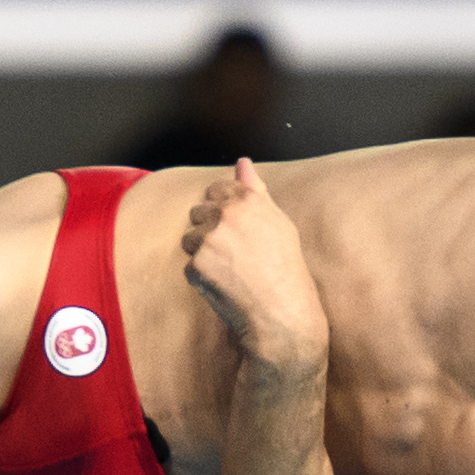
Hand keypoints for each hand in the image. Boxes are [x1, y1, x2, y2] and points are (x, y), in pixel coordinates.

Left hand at [181, 159, 329, 371]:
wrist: (281, 310)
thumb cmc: (285, 268)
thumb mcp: (278, 222)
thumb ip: (255, 190)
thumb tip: (243, 164)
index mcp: (247, 200)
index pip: (216, 189)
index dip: (221, 208)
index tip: (230, 225)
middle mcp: (226, 215)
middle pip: (198, 213)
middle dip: (208, 229)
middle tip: (232, 252)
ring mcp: (209, 240)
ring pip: (189, 239)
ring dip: (201, 252)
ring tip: (229, 269)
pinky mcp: (197, 264)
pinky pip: (189, 265)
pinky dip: (201, 276)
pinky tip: (223, 283)